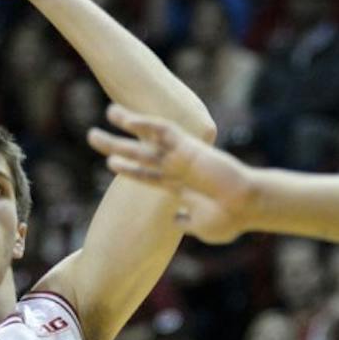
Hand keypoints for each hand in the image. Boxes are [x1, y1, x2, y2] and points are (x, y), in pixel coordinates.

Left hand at [87, 104, 253, 243]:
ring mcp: (181, 156)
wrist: (247, 206)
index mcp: (177, 186)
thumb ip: (187, 223)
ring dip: (127, 125)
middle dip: (115, 145)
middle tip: (91, 136)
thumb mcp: (202, 227)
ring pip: (148, 138)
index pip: (146, 174)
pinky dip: (145, 123)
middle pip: (139, 154)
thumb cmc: (229, 220)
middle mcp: (175, 167)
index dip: (127, 168)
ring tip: (107, 112)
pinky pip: (163, 131)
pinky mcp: (189, 146)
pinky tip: (126, 119)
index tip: (109, 161)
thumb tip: (175, 221)